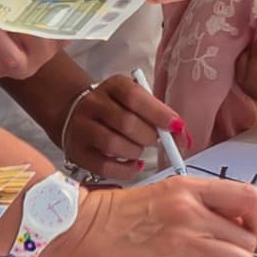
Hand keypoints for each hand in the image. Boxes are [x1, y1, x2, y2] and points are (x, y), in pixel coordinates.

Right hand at [35, 172, 256, 256]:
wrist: (69, 232)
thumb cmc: (105, 220)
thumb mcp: (158, 197)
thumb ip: (193, 210)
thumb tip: (223, 237)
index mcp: (188, 190)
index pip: (251, 200)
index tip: (244, 235)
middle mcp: (190, 213)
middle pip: (248, 243)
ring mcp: (181, 244)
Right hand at [49, 67, 178, 181]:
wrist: (73, 111)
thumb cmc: (115, 108)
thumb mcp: (134, 100)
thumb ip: (158, 114)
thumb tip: (184, 136)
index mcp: (112, 86)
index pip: (135, 97)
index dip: (158, 113)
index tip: (176, 126)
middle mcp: (93, 104)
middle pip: (125, 122)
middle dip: (148, 136)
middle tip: (154, 140)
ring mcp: (82, 128)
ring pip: (113, 144)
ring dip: (135, 152)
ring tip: (139, 150)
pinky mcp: (78, 151)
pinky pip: (103, 166)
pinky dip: (124, 170)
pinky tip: (133, 165)